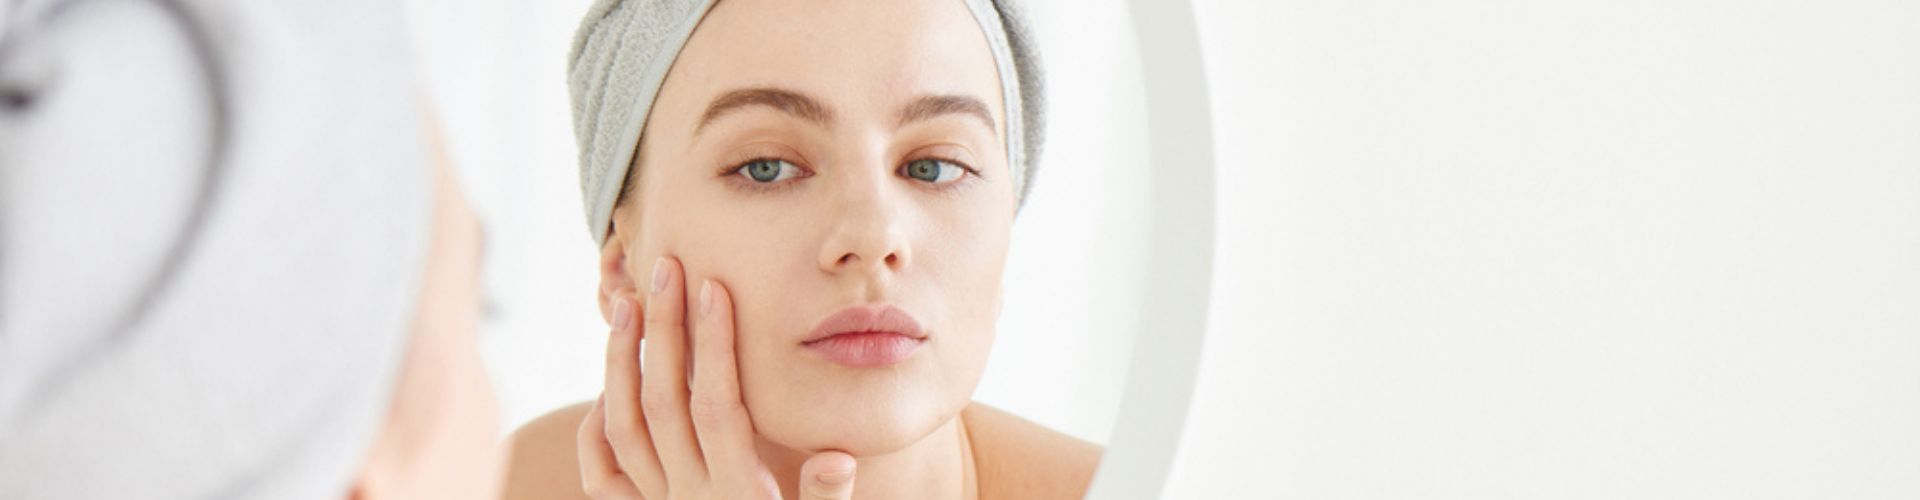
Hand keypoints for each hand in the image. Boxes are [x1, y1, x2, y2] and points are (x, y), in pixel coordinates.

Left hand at [578, 256, 857, 498]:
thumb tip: (839, 455)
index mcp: (738, 495)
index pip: (718, 404)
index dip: (714, 343)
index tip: (713, 286)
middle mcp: (688, 499)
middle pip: (662, 402)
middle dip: (661, 330)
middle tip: (664, 268)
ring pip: (621, 427)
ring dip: (619, 361)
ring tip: (627, 304)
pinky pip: (601, 476)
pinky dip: (596, 427)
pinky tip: (607, 388)